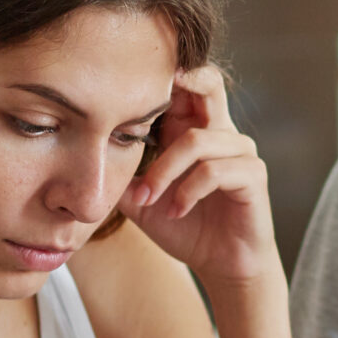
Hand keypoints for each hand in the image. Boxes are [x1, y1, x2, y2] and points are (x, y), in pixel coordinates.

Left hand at [121, 65, 277, 287]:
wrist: (222, 264)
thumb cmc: (185, 227)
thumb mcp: (142, 201)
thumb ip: (120, 177)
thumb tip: (85, 160)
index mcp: (194, 128)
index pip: (184, 84)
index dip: (161, 74)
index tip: (127, 77)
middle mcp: (221, 131)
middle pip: (208, 82)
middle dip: (181, 79)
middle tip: (147, 92)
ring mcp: (240, 151)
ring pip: (196, 141)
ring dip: (164, 171)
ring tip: (149, 199)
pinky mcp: (252, 175)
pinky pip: (214, 171)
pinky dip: (188, 191)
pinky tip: (177, 211)